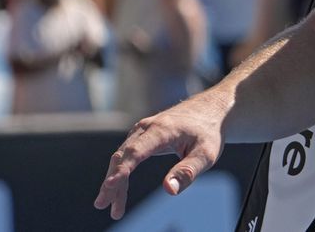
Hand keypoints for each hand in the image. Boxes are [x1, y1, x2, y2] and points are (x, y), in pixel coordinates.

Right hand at [93, 97, 225, 219]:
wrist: (211, 109)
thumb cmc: (209, 132)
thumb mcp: (206, 154)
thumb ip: (188, 171)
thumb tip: (169, 190)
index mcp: (163, 130)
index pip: (136, 151)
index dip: (122, 170)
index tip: (109, 186)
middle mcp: (147, 127)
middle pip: (123, 156)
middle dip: (112, 182)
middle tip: (104, 205)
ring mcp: (142, 130)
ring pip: (122, 156)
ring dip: (114, 180)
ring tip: (110, 205)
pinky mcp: (142, 135)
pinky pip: (127, 154)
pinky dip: (120, 172)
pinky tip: (118, 189)